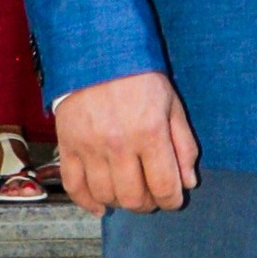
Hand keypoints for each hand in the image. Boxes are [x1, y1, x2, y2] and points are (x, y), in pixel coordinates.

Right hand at [52, 70, 198, 212]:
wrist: (97, 52)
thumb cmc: (139, 77)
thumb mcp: (172, 105)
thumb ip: (184, 145)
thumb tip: (188, 182)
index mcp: (150, 132)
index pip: (164, 186)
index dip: (172, 201)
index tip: (173, 200)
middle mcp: (119, 144)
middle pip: (134, 197)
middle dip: (148, 204)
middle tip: (151, 196)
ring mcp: (90, 147)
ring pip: (106, 195)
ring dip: (121, 202)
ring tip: (128, 193)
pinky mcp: (68, 146)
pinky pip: (74, 186)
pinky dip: (87, 202)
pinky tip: (100, 204)